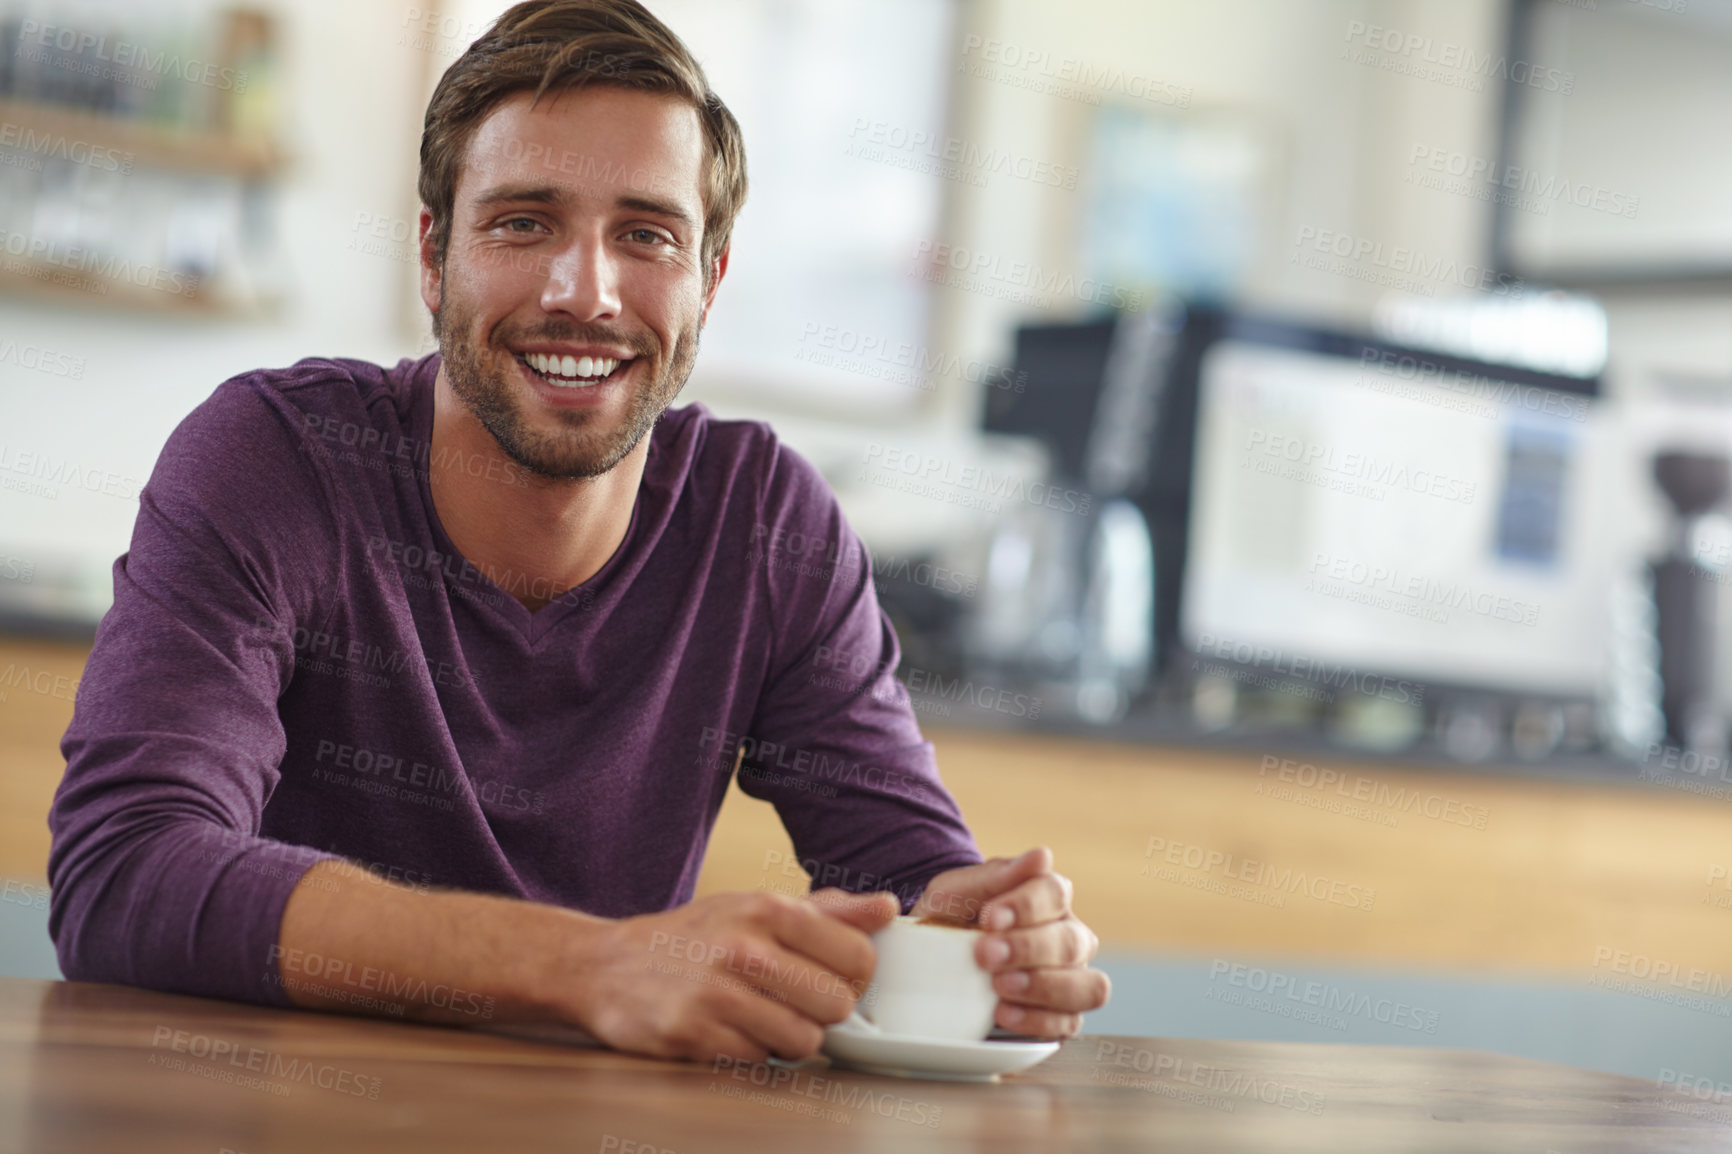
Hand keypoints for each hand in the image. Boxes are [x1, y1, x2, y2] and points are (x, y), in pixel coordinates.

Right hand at [559, 888, 896, 1062]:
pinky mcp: (694, 1035)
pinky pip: (759, 1062)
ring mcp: (718, 993)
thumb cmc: (695, 936)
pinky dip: (751, 1054)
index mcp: (768, 910)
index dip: (853, 976)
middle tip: (793, 1002)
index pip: (858, 955)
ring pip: (804, 1040)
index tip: (830, 976)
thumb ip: (827, 911)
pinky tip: (729, 1031)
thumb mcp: (756, 907)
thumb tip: (889, 909)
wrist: (608, 966)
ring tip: (762, 1018)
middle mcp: (745, 948)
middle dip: (821, 1011)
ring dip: (789, 1038)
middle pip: (837, 1004)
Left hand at [914, 847, 1108, 1038]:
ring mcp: (1070, 978)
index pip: (1056, 893)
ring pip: (1088, 986)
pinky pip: (1069, 1024)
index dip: (1026, 906)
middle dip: (1028, 949)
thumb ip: (998, 875)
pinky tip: (1003, 1012)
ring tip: (1000, 986)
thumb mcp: (959, 890)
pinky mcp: (1060, 1016)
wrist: (930, 956)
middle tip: (985, 954)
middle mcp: (1070, 937)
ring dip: (1043, 987)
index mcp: (1049, 897)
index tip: (989, 917)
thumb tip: (1043, 855)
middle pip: (1072, 942)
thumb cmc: (951, 916)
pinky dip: (1037, 1020)